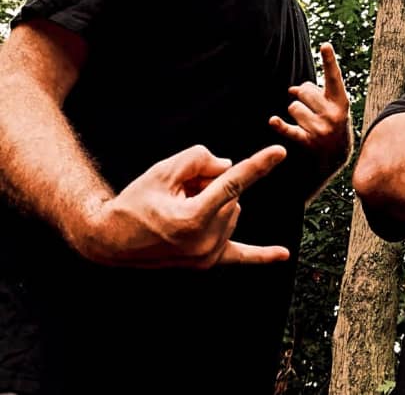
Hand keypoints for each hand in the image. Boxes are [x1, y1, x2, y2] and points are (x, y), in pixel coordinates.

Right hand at [74, 144, 290, 267]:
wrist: (110, 240)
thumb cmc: (136, 201)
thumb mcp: (164, 170)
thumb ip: (200, 159)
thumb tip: (230, 167)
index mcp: (193, 220)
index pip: (233, 183)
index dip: (257, 164)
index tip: (280, 152)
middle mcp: (204, 242)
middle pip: (231, 194)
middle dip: (212, 183)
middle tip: (180, 190)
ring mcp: (207, 256)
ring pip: (233, 210)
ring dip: (215, 201)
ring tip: (182, 207)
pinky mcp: (207, 262)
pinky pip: (240, 256)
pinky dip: (262, 254)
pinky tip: (283, 254)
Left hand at [269, 42, 352, 173]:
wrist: (337, 156)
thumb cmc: (332, 123)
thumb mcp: (332, 106)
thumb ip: (316, 93)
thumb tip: (292, 89)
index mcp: (341, 101)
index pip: (334, 77)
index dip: (329, 60)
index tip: (324, 45)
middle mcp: (333, 114)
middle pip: (304, 91)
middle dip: (302, 96)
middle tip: (310, 106)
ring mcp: (321, 128)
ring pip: (294, 107)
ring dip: (295, 112)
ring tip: (306, 122)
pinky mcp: (308, 142)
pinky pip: (290, 129)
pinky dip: (281, 125)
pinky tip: (273, 121)